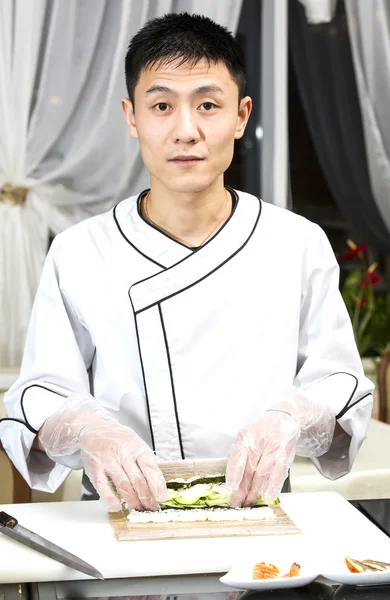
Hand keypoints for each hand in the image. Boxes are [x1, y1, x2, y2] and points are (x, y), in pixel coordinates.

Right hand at [38, 394, 166, 510]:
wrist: (94, 427)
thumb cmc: (118, 438)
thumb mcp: (135, 443)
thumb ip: (144, 461)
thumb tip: (157, 483)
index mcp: (137, 447)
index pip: (150, 467)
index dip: (157, 484)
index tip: (162, 497)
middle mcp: (123, 452)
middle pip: (138, 479)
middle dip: (146, 496)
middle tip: (151, 507)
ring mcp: (108, 460)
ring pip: (123, 484)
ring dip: (132, 499)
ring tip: (138, 508)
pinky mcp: (95, 467)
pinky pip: (103, 485)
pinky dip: (110, 497)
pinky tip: (117, 505)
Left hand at [226, 389, 334, 506]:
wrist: (285, 416)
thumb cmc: (263, 431)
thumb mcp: (248, 438)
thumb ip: (241, 457)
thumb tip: (233, 480)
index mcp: (244, 437)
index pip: (237, 456)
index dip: (234, 473)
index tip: (230, 488)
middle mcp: (257, 441)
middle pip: (248, 468)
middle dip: (241, 488)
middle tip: (236, 504)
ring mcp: (272, 447)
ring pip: (262, 472)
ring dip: (255, 490)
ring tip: (248, 503)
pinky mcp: (285, 452)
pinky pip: (278, 470)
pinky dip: (273, 484)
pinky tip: (268, 495)